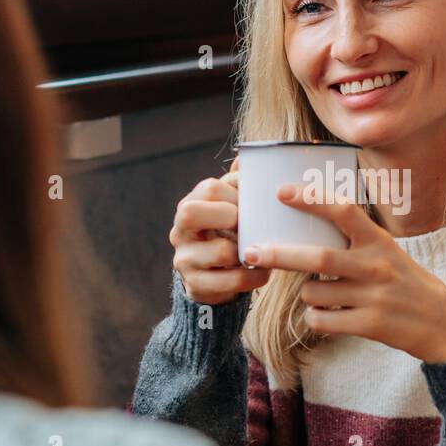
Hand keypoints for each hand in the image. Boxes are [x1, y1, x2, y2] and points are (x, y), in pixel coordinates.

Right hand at [170, 157, 270, 305]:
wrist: (212, 279)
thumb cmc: (225, 235)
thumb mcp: (228, 208)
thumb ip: (236, 185)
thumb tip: (246, 158)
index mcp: (189, 206)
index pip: (209, 187)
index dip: (237, 192)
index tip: (255, 203)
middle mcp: (179, 231)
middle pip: (191, 212)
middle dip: (230, 216)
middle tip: (251, 224)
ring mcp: (184, 260)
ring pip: (220, 251)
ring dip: (250, 250)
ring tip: (265, 250)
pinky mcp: (196, 286)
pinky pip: (232, 281)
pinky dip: (254, 277)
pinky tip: (264, 272)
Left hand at [242, 184, 445, 363]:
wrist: (442, 324)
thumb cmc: (405, 283)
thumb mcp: (387, 252)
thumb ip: (354, 240)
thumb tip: (306, 225)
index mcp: (379, 241)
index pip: (343, 210)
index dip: (311, 199)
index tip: (281, 191)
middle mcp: (376, 265)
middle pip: (318, 257)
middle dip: (279, 254)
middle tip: (250, 251)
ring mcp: (373, 296)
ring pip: (314, 293)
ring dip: (307, 294)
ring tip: (324, 295)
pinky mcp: (370, 325)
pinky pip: (321, 320)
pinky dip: (316, 318)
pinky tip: (331, 316)